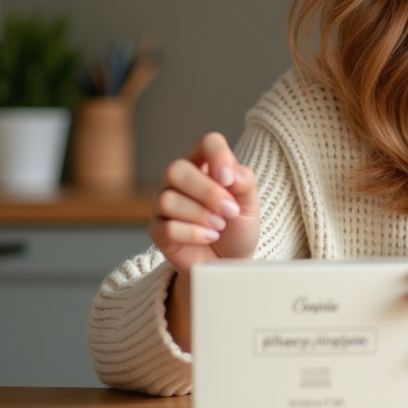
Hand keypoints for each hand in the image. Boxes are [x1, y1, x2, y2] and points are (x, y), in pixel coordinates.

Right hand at [149, 133, 258, 351]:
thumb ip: (244, 184)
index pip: (207, 143)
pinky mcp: (158, 231)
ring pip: (168, 199)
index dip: (218, 156)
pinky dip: (192, 233)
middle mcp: (180, 180)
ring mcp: (164, 204)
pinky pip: (166, 227)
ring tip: (220, 227)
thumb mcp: (250, 206)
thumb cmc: (237, 229)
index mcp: (205, 164)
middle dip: (207, 192)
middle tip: (229, 211)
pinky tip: (208, 237)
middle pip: (177, 169)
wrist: (229, 264)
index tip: (229, 179)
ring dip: (200, 215)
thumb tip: (234, 172)